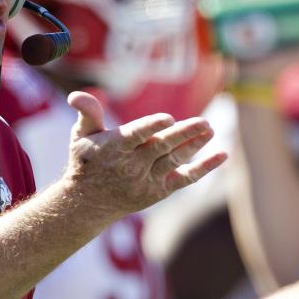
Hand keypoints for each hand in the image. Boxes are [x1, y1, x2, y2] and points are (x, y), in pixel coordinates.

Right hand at [64, 92, 226, 219]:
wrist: (88, 202)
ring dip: (195, 145)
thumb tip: (76, 96)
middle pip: (161, 147)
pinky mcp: (159, 190)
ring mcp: (147, 179)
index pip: (136, 135)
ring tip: (210, 129)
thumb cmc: (87, 161)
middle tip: (204, 122)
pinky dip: (204, 168)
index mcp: (115, 147)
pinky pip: (186, 178)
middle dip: (183, 134)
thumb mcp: (81, 135)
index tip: (168, 118)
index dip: (152, 127)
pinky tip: (222, 155)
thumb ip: (88, 113)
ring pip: (175, 160)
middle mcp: (132, 165)